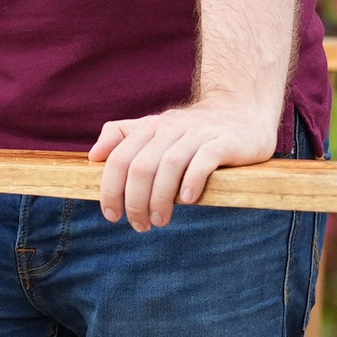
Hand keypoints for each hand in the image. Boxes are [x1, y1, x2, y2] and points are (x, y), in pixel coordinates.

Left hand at [87, 99, 275, 229]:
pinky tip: (187, 200)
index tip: (112, 215)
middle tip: (140, 225)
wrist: (243, 110)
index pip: (120, 158)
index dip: (110, 189)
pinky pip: (204, 160)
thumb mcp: (156, 128)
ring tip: (160, 221)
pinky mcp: (223, 141)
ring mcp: (198, 133)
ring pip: (169, 165)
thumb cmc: (194, 129)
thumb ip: (122, 136)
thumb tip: (93, 156)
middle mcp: (170, 127)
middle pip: (141, 166)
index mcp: (150, 127)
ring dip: (160, 198)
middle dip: (135, 201)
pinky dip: (192, 180)